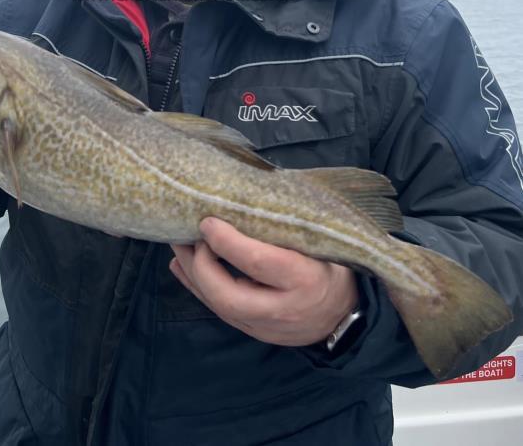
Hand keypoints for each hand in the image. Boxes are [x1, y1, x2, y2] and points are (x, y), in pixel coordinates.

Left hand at [170, 217, 357, 346]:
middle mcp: (285, 309)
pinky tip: (183, 266)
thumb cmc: (332, 262)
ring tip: (178, 244)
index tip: (207, 220)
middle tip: (188, 235)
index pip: (258, 262)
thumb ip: (286, 223)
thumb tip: (245, 191)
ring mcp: (268, 328)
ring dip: (194, 275)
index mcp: (307, 278)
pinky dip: (199, 288)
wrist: (346, 313)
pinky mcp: (256, 333)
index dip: (228, 241)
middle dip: (201, 265)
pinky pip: (221, 312)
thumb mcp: (320, 240)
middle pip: (230, 297)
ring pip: (221, 308)